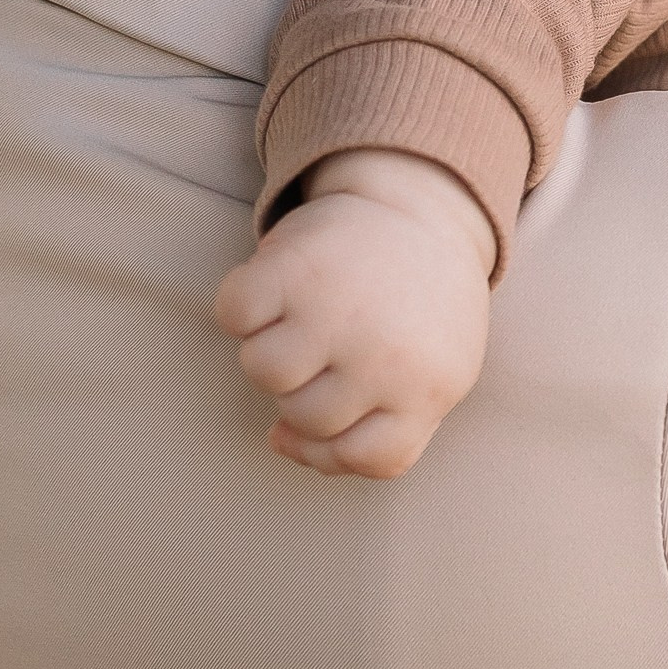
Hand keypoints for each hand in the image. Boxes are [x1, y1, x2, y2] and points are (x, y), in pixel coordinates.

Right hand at [213, 150, 494, 477]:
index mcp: (428, 388)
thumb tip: (281, 442)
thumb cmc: (421, 306)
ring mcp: (337, 313)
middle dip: (305, 388)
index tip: (341, 404)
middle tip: (329, 343)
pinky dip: (243, 304)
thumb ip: (376, 430)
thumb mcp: (433, 373)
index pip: (365, 460)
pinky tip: (277, 290)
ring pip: (264, 371)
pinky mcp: (295, 267)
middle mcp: (384, 358)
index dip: (337, 444)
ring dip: (271, 346)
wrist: (425, 208)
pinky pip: (234, 314)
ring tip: (302, 315)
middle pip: (304, 418)